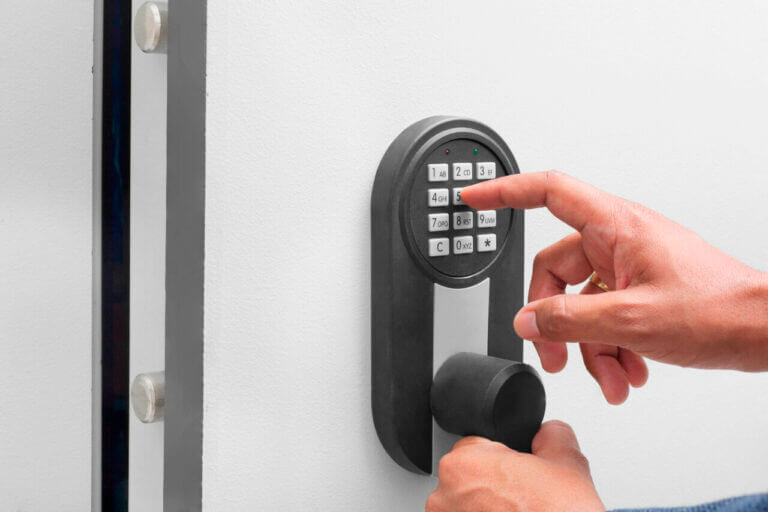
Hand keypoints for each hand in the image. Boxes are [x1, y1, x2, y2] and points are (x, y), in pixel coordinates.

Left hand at [426, 420, 603, 511]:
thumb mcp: (567, 461)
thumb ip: (551, 435)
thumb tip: (548, 433)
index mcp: (462, 465)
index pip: (474, 447)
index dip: (501, 459)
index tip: (516, 475)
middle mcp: (444, 497)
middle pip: (466, 479)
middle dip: (490, 486)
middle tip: (520, 498)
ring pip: (465, 506)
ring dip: (484, 509)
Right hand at [462, 171, 767, 403]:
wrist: (765, 330)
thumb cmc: (720, 308)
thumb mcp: (631, 319)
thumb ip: (569, 320)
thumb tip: (527, 321)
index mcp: (614, 226)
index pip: (546, 192)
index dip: (504, 192)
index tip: (473, 197)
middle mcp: (618, 240)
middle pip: (555, 271)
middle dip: (553, 320)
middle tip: (554, 354)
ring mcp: (629, 266)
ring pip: (580, 302)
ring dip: (587, 345)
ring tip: (607, 376)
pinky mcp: (640, 289)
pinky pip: (605, 315)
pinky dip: (608, 347)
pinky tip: (625, 373)